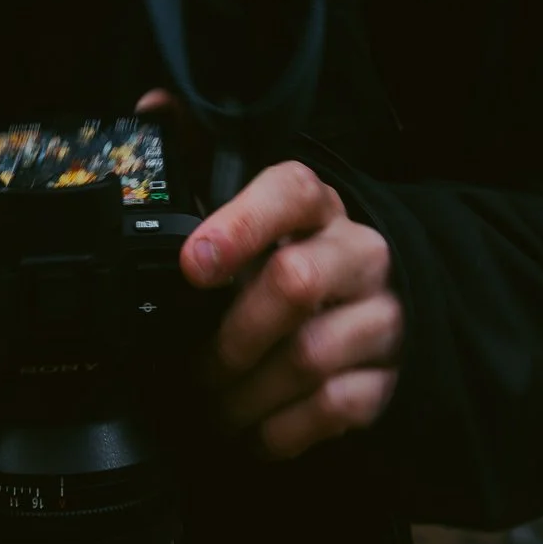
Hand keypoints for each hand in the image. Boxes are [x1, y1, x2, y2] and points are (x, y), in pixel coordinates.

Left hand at [182, 159, 405, 461]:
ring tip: (214, 408)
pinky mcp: (392, 375)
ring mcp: (382, 315)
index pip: (290, 192)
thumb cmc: (294, 256)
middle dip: (231, 336)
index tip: (191, 265)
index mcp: (317, 206)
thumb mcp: (252, 211)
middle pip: (295, 284)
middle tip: (195, 369)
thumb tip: (150, 108)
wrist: (385, 307)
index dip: (239, 225)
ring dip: (247, 394)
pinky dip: (284, 431)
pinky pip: (337, 408)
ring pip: (311, 356)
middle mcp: (358, 253)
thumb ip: (200, 161)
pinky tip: (255, 434)